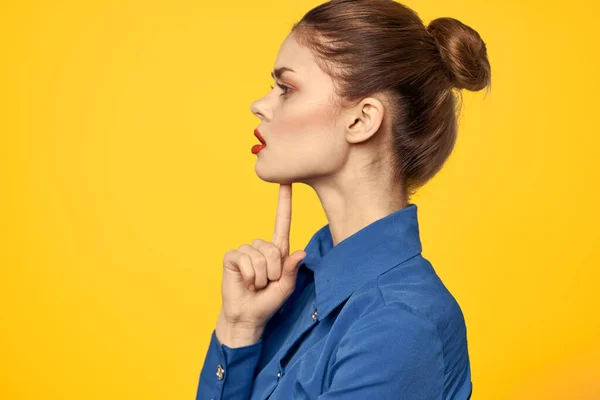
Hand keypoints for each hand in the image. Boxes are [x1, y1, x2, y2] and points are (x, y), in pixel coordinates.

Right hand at [219, 183, 305, 332]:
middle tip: (266, 284)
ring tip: (255, 285)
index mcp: (277, 251)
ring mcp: (245, 251)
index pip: (282, 222)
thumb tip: (300, 253)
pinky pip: (245, 260)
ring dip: (260, 277)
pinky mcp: (232, 257)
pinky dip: (249, 277)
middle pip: (272, 249)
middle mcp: (260, 247)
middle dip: (273, 272)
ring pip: (259, 256)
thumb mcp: (286, 288)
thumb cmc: (268, 302)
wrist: (248, 316)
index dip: (284, 202)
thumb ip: (292, 270)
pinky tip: (245, 283)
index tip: (287, 181)